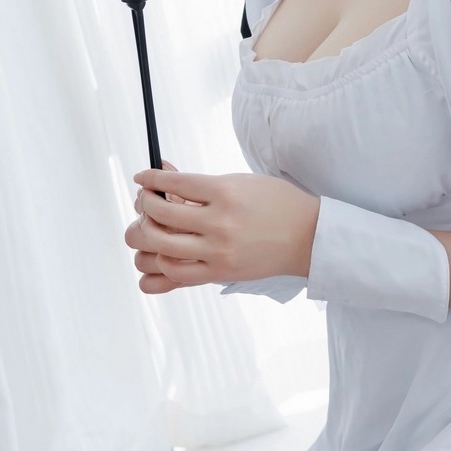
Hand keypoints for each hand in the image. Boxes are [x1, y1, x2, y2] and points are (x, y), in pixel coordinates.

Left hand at [127, 163, 320, 292]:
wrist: (308, 236)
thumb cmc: (276, 204)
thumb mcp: (241, 182)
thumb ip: (203, 184)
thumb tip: (165, 177)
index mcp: (225, 192)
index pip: (172, 183)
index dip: (150, 179)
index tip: (142, 178)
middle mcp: (219, 222)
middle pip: (160, 214)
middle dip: (144, 204)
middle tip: (146, 200)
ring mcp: (218, 251)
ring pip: (161, 246)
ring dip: (146, 234)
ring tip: (150, 227)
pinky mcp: (220, 272)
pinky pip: (176, 273)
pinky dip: (160, 263)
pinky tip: (162, 253)